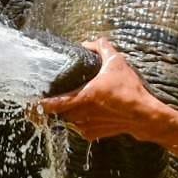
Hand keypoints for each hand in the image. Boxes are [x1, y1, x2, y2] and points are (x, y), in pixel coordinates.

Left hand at [32, 43, 168, 142]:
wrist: (144, 115)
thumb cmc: (130, 90)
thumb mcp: (117, 63)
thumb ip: (102, 48)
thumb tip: (88, 43)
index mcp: (85, 97)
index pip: (56, 103)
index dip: (42, 104)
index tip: (33, 102)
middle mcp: (83, 114)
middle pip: (59, 113)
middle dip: (53, 109)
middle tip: (46, 101)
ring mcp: (88, 126)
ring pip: (69, 121)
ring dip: (66, 115)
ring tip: (66, 107)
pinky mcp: (95, 134)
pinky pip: (80, 129)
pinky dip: (79, 123)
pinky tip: (85, 115)